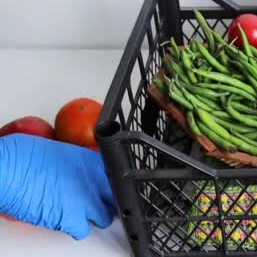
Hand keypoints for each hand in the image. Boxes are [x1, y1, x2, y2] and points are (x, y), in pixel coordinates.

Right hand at [0, 133, 115, 239]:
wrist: (6, 170)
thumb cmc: (23, 156)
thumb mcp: (61, 151)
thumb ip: (79, 164)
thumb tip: (79, 172)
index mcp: (94, 161)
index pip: (119, 179)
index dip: (112, 187)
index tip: (107, 191)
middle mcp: (95, 181)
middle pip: (115, 200)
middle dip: (106, 203)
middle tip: (94, 204)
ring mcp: (86, 201)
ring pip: (104, 218)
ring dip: (93, 217)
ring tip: (78, 212)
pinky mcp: (71, 219)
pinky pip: (82, 231)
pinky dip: (75, 229)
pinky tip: (66, 221)